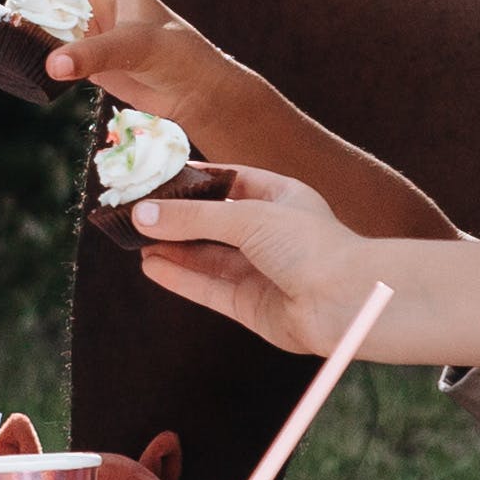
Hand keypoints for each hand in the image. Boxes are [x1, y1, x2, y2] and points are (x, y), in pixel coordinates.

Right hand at [38, 0, 240, 112]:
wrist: (196, 94)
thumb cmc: (177, 55)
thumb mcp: (134, 46)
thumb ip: (93, 55)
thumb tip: (52, 64)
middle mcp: (104, 8)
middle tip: (21, 13)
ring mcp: (99, 37)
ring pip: (59, 25)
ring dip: (40, 32)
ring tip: (22, 42)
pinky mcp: (96, 66)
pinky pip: (63, 56)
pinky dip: (49, 60)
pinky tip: (38, 68)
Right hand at [119, 163, 391, 353]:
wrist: (346, 302)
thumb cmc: (312, 246)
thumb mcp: (247, 217)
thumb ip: (192, 216)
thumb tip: (142, 214)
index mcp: (281, 197)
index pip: (229, 180)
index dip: (193, 179)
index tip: (156, 175)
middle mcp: (271, 233)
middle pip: (212, 221)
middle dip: (175, 217)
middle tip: (134, 210)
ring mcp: (261, 270)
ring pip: (206, 255)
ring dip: (172, 247)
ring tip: (134, 238)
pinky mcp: (251, 304)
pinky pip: (207, 287)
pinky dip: (179, 276)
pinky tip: (151, 265)